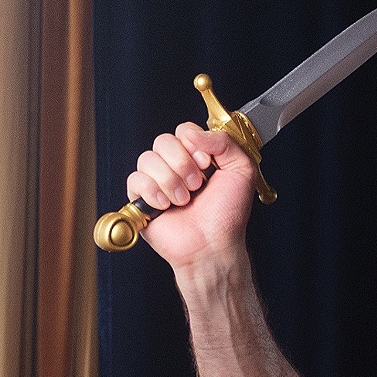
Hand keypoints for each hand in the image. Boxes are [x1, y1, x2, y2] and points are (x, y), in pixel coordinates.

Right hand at [124, 122, 256, 270]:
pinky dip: (153, 192)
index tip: (207, 164)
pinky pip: (135, 179)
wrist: (213, 245)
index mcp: (198, 157)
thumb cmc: (227, 215)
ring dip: (170, 181)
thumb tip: (194, 133)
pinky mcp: (141, 198)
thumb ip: (225, 142)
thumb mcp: (242, 171)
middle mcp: (176, 166)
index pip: (184, 130)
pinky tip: (166, 205)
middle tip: (197, 186)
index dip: (193, 145)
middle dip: (182, 164)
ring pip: (147, 159)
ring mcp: (157, 181)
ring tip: (184, 200)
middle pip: (163, 141)